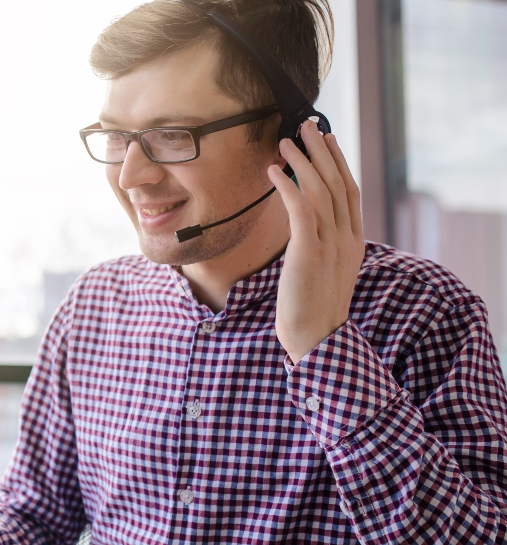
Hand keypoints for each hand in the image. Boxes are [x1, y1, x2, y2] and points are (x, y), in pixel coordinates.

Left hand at [268, 120, 363, 363]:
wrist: (316, 338)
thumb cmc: (311, 308)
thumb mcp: (322, 270)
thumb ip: (319, 244)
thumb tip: (306, 225)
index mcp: (353, 240)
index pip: (349, 191)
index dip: (338, 161)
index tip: (326, 138)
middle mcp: (347, 237)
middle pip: (338, 182)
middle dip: (322, 151)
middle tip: (307, 125)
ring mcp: (331, 244)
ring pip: (320, 190)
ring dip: (302, 162)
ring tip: (285, 140)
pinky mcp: (309, 252)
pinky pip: (301, 209)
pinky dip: (288, 185)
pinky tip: (273, 171)